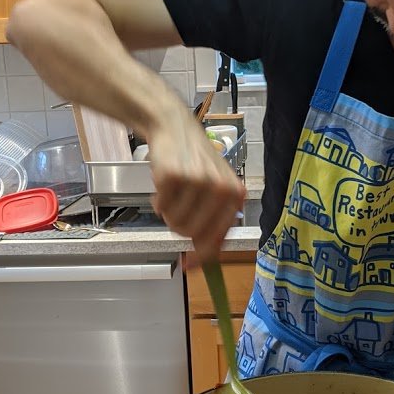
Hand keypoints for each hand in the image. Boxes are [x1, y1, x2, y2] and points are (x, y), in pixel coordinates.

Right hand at [146, 96, 244, 261]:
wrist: (176, 128)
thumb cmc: (196, 161)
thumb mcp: (215, 189)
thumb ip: (214, 222)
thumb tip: (203, 259)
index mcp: (235, 194)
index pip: (218, 238)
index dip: (202, 256)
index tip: (190, 265)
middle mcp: (220, 188)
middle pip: (192, 234)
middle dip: (180, 227)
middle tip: (178, 209)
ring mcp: (197, 182)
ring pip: (175, 223)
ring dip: (168, 213)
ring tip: (174, 193)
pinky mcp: (174, 176)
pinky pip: (160, 208)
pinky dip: (158, 200)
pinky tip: (164, 183)